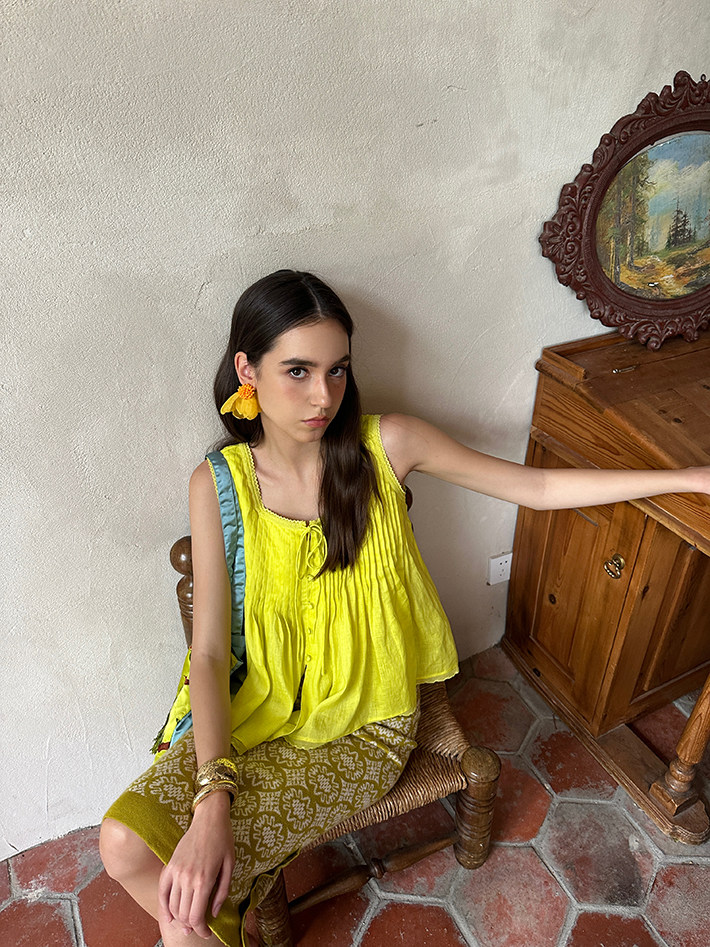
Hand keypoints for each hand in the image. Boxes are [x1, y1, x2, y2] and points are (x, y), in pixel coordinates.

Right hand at [158, 791, 234, 938]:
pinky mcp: (169, 866)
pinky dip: (164, 907)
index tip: (207, 933)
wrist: (209, 819)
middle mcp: (187, 878)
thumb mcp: (230, 866)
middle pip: (183, 914)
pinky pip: (162, 892)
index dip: (201, 929)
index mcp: (205, 879)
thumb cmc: (223, 840)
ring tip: (188, 922)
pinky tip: (169, 916)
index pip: (197, 916)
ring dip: (179, 918)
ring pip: (172, 906)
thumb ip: (222, 892)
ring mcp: (176, 872)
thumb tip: (213, 913)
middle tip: (199, 928)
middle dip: (192, 926)